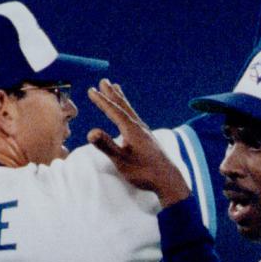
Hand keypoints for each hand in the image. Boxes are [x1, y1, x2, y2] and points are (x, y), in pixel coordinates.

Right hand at [86, 79, 190, 206]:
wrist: (169, 180)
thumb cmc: (144, 172)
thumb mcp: (122, 161)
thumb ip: (107, 146)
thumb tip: (91, 132)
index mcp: (131, 130)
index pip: (114, 111)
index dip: (101, 101)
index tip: (91, 90)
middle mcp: (139, 127)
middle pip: (123, 106)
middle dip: (112, 94)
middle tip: (104, 81)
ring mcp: (145, 132)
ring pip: (130, 111)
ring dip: (121, 99)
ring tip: (116, 88)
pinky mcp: (148, 138)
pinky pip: (135, 118)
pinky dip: (128, 110)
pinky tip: (128, 116)